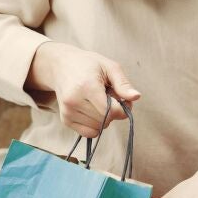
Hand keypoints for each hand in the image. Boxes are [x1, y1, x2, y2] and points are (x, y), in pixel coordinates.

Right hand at [25, 41, 140, 137]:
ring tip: (99, 101)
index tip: (123, 99)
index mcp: (86, 87)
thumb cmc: (88, 65)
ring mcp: (67, 112)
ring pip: (98, 128)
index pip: (110, 111)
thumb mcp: (109, 67)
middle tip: (110, 97)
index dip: (123, 109)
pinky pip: (89, 133)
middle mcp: (74, 101)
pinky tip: (93, 110)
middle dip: (114, 112)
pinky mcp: (65, 120)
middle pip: (105, 120)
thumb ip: (123, 84)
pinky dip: (95, 125)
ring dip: (104, 118)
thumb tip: (136, 97)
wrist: (61, 66)